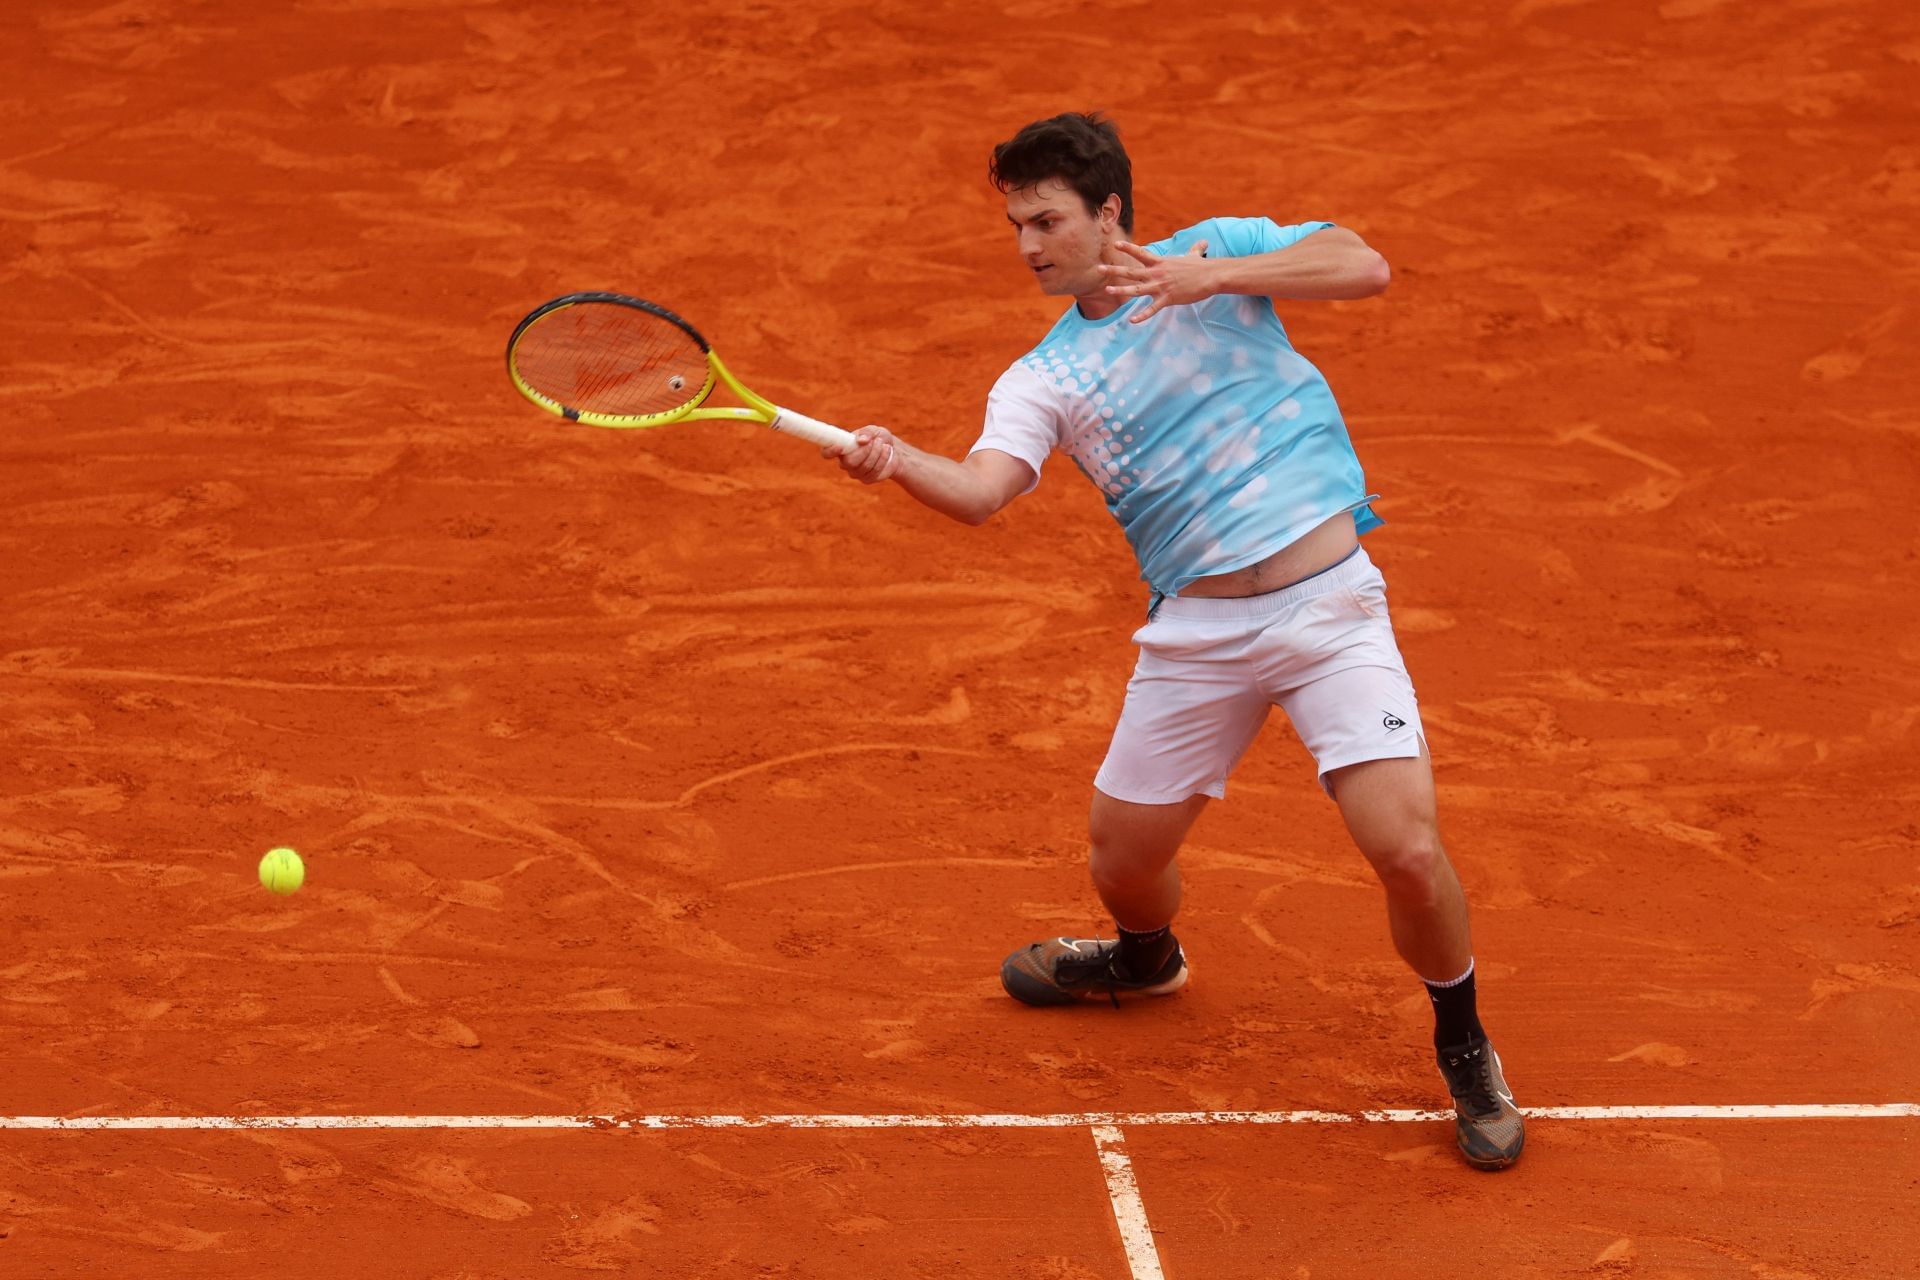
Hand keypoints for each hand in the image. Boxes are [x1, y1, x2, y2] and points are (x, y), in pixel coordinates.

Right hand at [825, 425, 903, 484]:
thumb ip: (867, 432)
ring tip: (883, 443)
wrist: (893, 450)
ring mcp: (855, 473)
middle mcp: (845, 463)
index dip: (830, 451)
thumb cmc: (878, 438)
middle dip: (864, 450)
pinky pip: (874, 472)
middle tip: (875, 441)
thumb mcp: (874, 430)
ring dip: (876, 453)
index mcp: (841, 448)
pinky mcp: (867, 479)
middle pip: (849, 462)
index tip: (839, 447)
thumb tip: (861, 440)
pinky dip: (883, 459)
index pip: (827, 453)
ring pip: (864, 466)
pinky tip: (887, 450)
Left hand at [1098, 239, 1213, 323]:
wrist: (1211, 276)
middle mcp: (1157, 273)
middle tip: (1098, 268)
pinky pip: (1152, 309)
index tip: (1115, 245)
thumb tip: (1204, 242)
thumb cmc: (1202, 267)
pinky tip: (1132, 320)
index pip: (1141, 253)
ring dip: (1121, 289)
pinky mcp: (1168, 299)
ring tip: (1107, 289)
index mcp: (1161, 263)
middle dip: (1114, 270)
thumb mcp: (1195, 255)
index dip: (1128, 248)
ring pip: (1136, 289)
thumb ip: (1195, 249)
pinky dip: (1142, 315)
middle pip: (1131, 271)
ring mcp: (1161, 286)